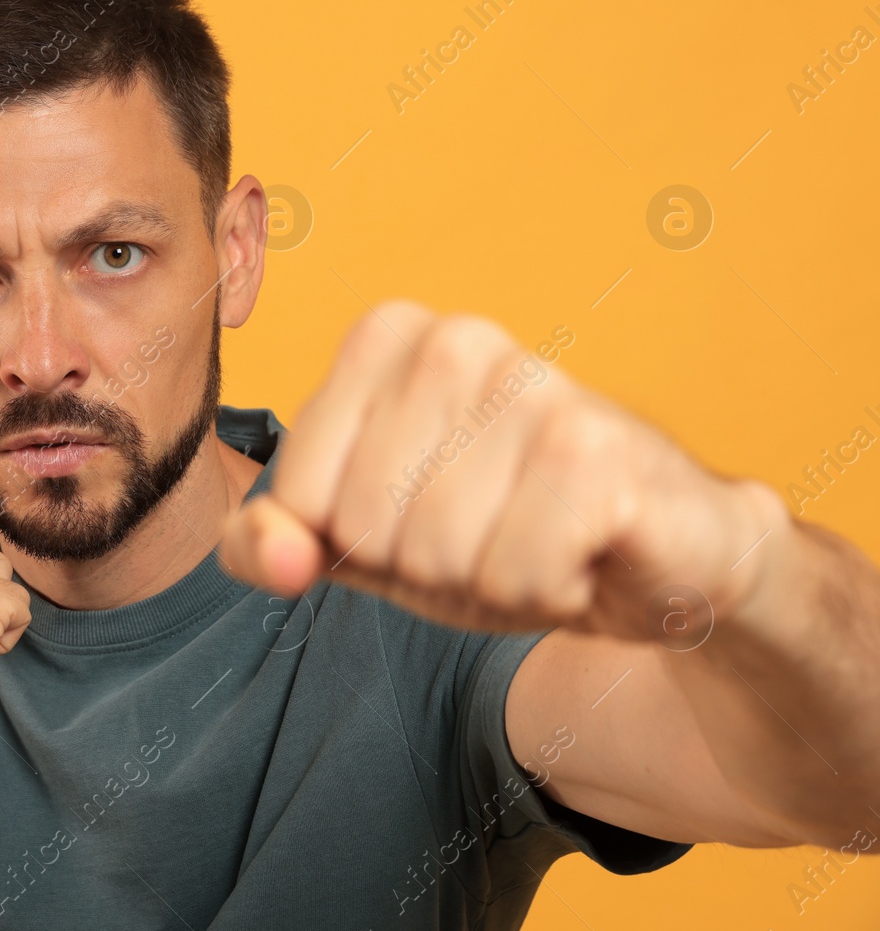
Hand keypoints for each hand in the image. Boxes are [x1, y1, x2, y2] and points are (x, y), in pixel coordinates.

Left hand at [219, 300, 785, 639]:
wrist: (660, 555)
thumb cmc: (497, 532)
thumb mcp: (360, 543)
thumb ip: (269, 543)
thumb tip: (276, 559)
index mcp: (387, 337)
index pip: (298, 494)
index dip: (353, 543)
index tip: (419, 518)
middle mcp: (457, 339)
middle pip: (364, 527)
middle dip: (421, 568)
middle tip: (489, 537)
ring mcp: (533, 383)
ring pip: (435, 556)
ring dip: (485, 584)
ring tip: (536, 541)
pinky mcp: (597, 448)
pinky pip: (513, 575)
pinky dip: (544, 593)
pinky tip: (582, 555)